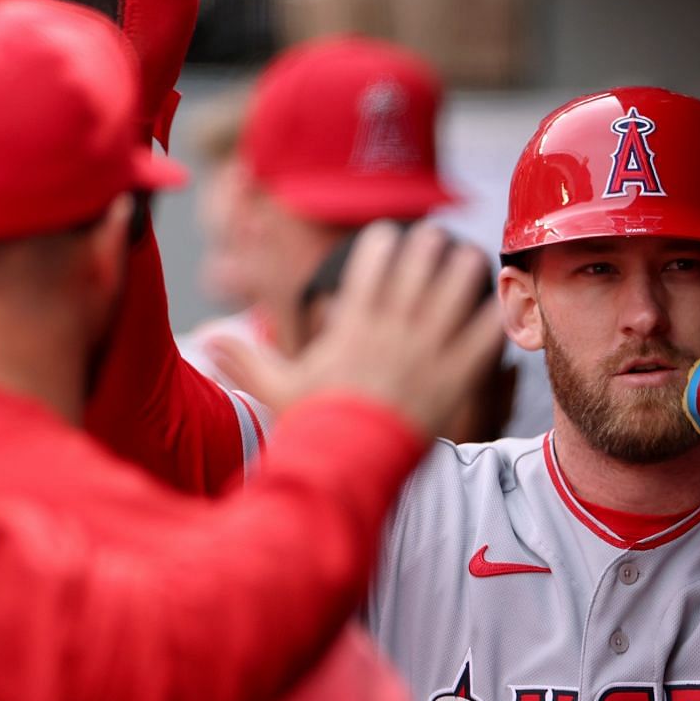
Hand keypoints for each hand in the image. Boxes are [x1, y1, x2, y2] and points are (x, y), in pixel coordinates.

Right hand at [211, 222, 505, 432]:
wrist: (351, 466)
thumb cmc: (315, 426)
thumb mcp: (277, 389)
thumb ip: (247, 358)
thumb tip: (204, 339)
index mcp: (355, 327)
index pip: (372, 265)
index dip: (382, 244)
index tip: (389, 234)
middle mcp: (393, 331)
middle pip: (419, 269)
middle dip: (427, 247)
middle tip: (434, 238)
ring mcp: (426, 353)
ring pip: (454, 293)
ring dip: (463, 270)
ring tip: (469, 258)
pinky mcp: (454, 379)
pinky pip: (482, 338)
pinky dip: (490, 318)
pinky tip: (495, 306)